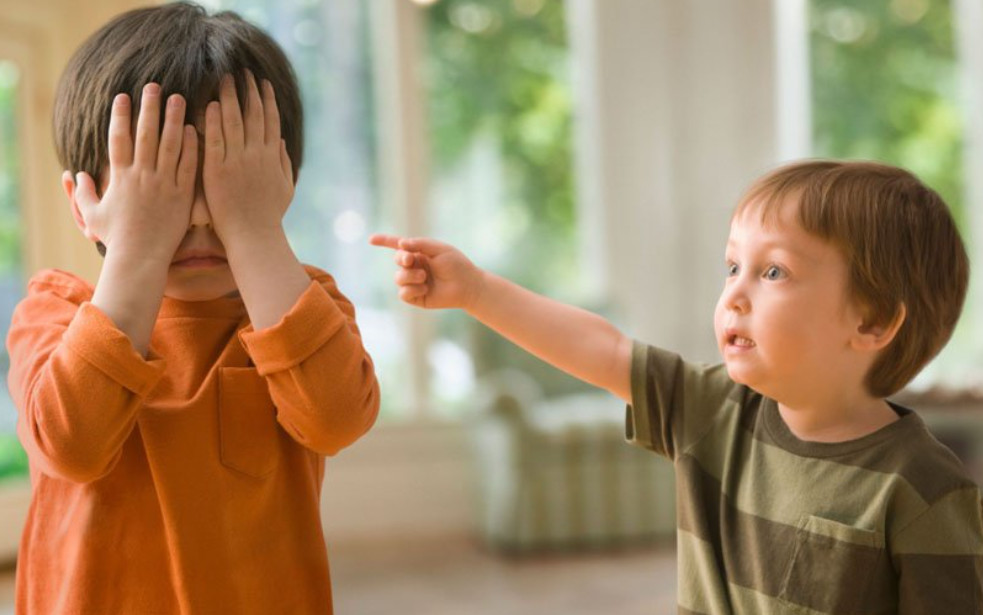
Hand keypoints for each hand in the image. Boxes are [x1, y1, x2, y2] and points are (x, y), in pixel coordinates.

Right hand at [72, 83, 197, 260]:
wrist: (141, 258)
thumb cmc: (116, 238)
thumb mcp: (93, 215)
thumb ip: (84, 193)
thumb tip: (76, 175)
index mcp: (120, 177)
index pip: (119, 138)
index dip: (120, 115)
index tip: (123, 96)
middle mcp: (142, 176)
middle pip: (146, 134)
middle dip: (149, 108)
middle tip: (154, 86)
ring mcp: (164, 184)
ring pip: (170, 145)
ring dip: (174, 119)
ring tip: (178, 98)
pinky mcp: (182, 195)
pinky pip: (188, 166)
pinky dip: (191, 146)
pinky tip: (195, 128)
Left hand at [203, 71, 292, 249]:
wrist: (253, 237)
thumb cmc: (268, 217)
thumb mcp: (285, 188)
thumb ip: (284, 163)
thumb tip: (282, 142)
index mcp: (272, 158)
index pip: (270, 121)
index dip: (267, 100)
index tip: (262, 83)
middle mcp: (257, 155)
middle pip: (253, 115)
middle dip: (249, 91)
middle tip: (243, 71)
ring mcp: (237, 162)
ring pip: (235, 122)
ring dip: (231, 97)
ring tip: (225, 78)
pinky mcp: (218, 170)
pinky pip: (215, 140)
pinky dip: (214, 121)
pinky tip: (212, 104)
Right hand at [369, 234, 484, 309]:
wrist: (467, 285)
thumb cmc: (456, 265)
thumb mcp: (439, 248)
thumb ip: (419, 244)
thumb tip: (400, 244)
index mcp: (419, 253)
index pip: (398, 246)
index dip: (384, 242)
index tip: (371, 240)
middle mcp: (415, 267)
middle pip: (397, 260)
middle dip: (402, 259)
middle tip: (411, 259)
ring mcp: (414, 282)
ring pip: (398, 278)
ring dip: (410, 276)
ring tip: (425, 277)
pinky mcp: (416, 297)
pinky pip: (403, 293)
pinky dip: (412, 289)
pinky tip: (425, 288)